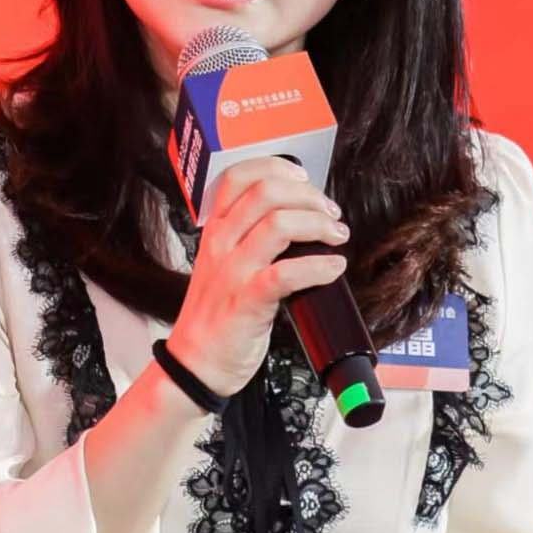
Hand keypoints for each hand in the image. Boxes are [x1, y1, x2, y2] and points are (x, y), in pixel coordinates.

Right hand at [163, 157, 350, 398]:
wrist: (196, 365)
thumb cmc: (216, 317)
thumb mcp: (223, 266)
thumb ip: (249, 240)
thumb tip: (298, 221)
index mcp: (215, 231)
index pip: (239, 176)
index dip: (277, 168)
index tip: (304, 179)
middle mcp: (221, 244)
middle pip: (266, 192)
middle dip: (308, 196)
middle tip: (330, 213)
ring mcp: (232, 272)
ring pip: (278, 224)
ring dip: (319, 224)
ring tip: (336, 236)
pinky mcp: (247, 302)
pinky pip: (287, 273)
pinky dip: (318, 266)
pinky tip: (334, 268)